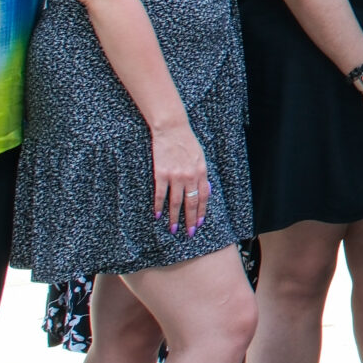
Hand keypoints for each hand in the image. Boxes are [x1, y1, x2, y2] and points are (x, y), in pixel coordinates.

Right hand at [149, 122, 211, 236]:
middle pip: (191, 203)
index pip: (204, 197)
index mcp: (201, 172)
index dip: (201, 212)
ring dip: (175, 218)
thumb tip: (205, 190)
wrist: (172, 129)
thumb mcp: (201, 157)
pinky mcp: (161, 173)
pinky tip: (157, 215)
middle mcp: (190, 176)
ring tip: (173, 229)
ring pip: (176, 202)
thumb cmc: (187, 142)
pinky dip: (159, 206)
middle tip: (189, 233)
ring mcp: (175, 176)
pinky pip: (160, 194)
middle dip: (190, 220)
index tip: (199, 223)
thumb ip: (202, 174)